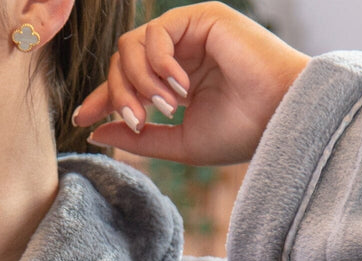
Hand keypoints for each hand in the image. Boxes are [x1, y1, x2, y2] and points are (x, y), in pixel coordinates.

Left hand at [73, 2, 309, 164]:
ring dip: (137, 81)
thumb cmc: (239, 133)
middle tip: (138, 121)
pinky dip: (158, 64)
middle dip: (118, 94)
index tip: (82, 119)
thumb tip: (96, 131)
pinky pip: (156, 32)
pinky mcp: (203, 17)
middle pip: (121, 62)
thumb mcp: (179, 142)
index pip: (126, 82)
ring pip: (131, 47)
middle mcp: (179, 55)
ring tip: (164, 107)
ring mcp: (190, 34)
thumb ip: (139, 137)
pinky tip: (180, 88)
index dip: (102, 98)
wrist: (279, 117)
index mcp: (174, 83)